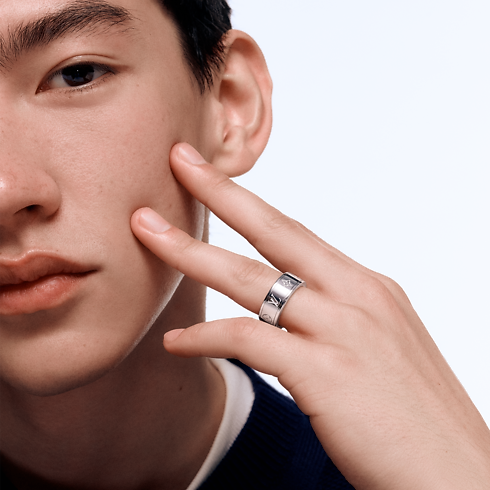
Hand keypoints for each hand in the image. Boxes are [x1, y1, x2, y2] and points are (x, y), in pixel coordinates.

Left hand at [131, 143, 489, 488]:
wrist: (457, 475)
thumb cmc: (413, 416)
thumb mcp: (377, 346)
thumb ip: (333, 319)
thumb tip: (290, 308)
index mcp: (367, 287)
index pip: (296, 232)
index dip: (250, 201)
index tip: (215, 176)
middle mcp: (356, 296)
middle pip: (274, 230)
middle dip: (221, 192)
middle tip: (179, 161)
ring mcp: (342, 331)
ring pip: (251, 278)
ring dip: (192, 254)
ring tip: (147, 233)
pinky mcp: (327, 373)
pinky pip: (249, 340)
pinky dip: (206, 338)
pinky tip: (175, 341)